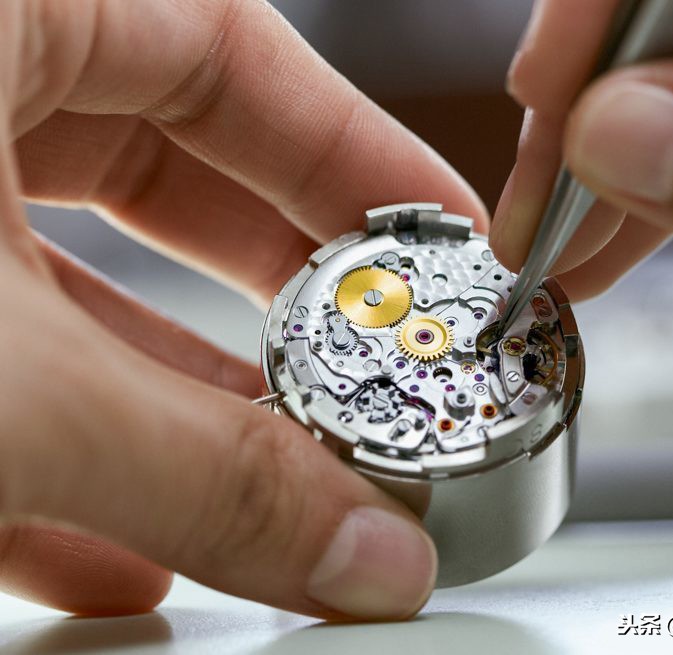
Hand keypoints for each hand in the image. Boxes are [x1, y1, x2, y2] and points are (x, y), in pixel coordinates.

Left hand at [0, 0, 485, 620]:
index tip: (440, 241)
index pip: (229, 53)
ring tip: (262, 481)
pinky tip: (114, 539)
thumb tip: (364, 548)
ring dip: (168, 398)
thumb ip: (200, 471)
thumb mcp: (4, 389)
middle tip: (365, 366)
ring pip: (70, 273)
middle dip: (276, 292)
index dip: (356, 156)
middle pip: (163, 161)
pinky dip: (57, 440)